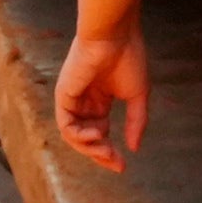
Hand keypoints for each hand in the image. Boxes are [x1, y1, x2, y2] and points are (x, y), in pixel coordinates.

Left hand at [52, 25, 147, 166]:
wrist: (115, 36)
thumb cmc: (128, 58)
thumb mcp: (137, 96)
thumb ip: (136, 122)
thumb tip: (134, 148)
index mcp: (100, 100)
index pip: (100, 133)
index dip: (109, 151)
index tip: (123, 166)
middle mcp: (83, 102)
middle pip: (86, 138)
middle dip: (100, 154)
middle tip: (116, 164)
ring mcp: (72, 99)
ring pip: (73, 136)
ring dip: (89, 148)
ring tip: (106, 149)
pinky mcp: (64, 95)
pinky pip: (66, 125)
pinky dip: (79, 135)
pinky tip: (98, 133)